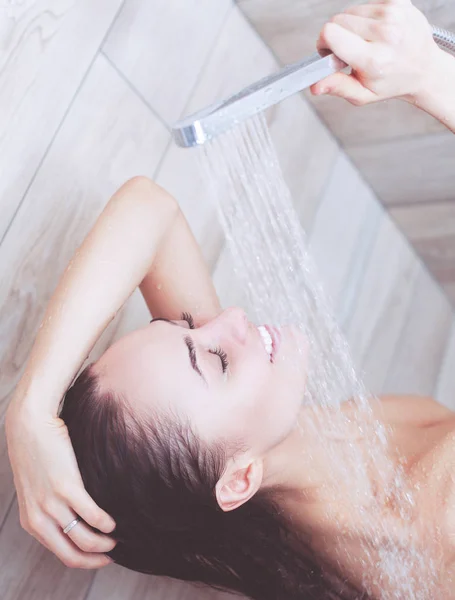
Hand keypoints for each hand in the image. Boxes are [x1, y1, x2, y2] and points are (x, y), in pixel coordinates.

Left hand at [5, 402, 116, 568]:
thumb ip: (49, 505)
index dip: (83, 560)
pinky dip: (106, 523)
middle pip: (71, 554)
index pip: (60, 553)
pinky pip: (92, 515)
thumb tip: (74, 516)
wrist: (30, 424)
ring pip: (85, 539)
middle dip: (94, 560)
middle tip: (112, 555)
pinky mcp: (66, 487)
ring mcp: (52, 504)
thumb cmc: (37, 450)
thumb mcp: (36, 487)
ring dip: (104, 543)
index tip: (100, 555)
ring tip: (116, 536)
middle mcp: (39, 518)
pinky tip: (114, 521)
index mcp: (31, 521)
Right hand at [311, 0, 441, 105]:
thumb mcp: (363, 94)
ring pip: (350, 11)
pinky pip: (365, 4)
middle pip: (337, 20)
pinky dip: (365, 17)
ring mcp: (394, 14)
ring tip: (366, 41)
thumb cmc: (391, 82)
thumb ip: (337, 87)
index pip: (331, 33)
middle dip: (337, 35)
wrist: (424, 68)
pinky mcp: (398, 1)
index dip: (323, 42)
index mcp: (374, 59)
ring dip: (352, 25)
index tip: (329, 52)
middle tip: (350, 50)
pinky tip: (376, 31)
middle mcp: (385, 33)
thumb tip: (314, 86)